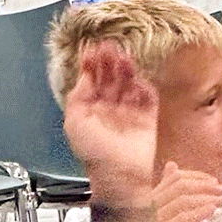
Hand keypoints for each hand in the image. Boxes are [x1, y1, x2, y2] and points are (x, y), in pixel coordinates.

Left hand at [64, 41, 158, 206]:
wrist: (120, 175)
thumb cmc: (95, 155)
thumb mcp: (74, 122)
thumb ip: (77, 96)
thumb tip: (84, 76)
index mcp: (90, 112)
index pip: (91, 81)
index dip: (91, 65)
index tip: (90, 50)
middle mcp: (109, 110)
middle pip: (109, 79)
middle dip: (108, 62)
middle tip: (108, 46)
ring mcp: (129, 114)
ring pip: (128, 84)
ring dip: (124, 69)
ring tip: (122, 56)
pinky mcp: (147, 118)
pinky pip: (147, 96)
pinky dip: (143, 84)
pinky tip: (136, 75)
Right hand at [152, 162, 221, 221]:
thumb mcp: (163, 213)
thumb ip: (168, 191)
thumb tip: (172, 165)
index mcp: (149, 198)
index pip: (174, 177)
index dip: (196, 176)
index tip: (213, 181)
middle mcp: (148, 205)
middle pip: (179, 185)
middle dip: (204, 185)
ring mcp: (151, 220)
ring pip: (182, 200)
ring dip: (206, 198)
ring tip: (221, 201)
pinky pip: (181, 219)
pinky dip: (198, 212)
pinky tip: (211, 211)